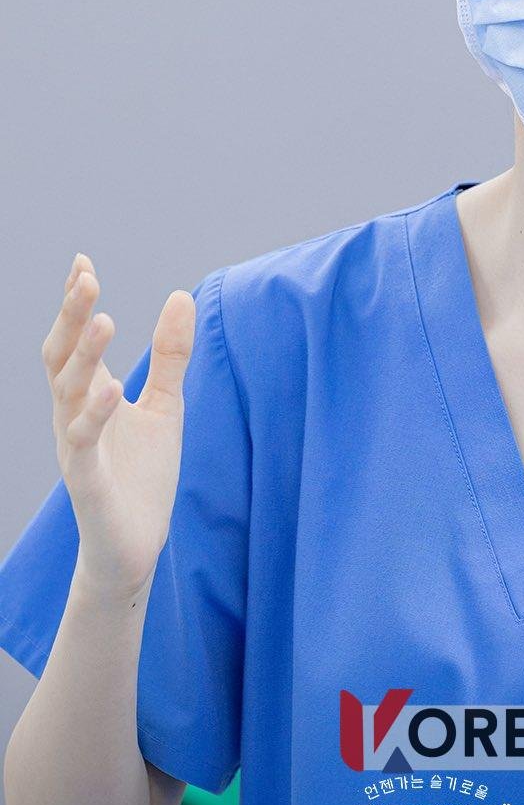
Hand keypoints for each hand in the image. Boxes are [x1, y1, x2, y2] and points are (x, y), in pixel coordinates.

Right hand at [41, 253, 196, 601]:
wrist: (137, 542)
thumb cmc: (144, 472)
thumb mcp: (165, 404)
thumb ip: (169, 355)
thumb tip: (180, 295)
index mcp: (88, 394)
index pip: (75, 339)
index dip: (74, 303)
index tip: (82, 261)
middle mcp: (72, 414)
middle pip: (62, 356)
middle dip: (71, 317)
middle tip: (85, 278)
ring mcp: (75, 445)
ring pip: (67, 392)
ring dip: (84, 355)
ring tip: (104, 319)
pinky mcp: (86, 479)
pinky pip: (82, 441)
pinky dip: (93, 413)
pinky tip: (111, 387)